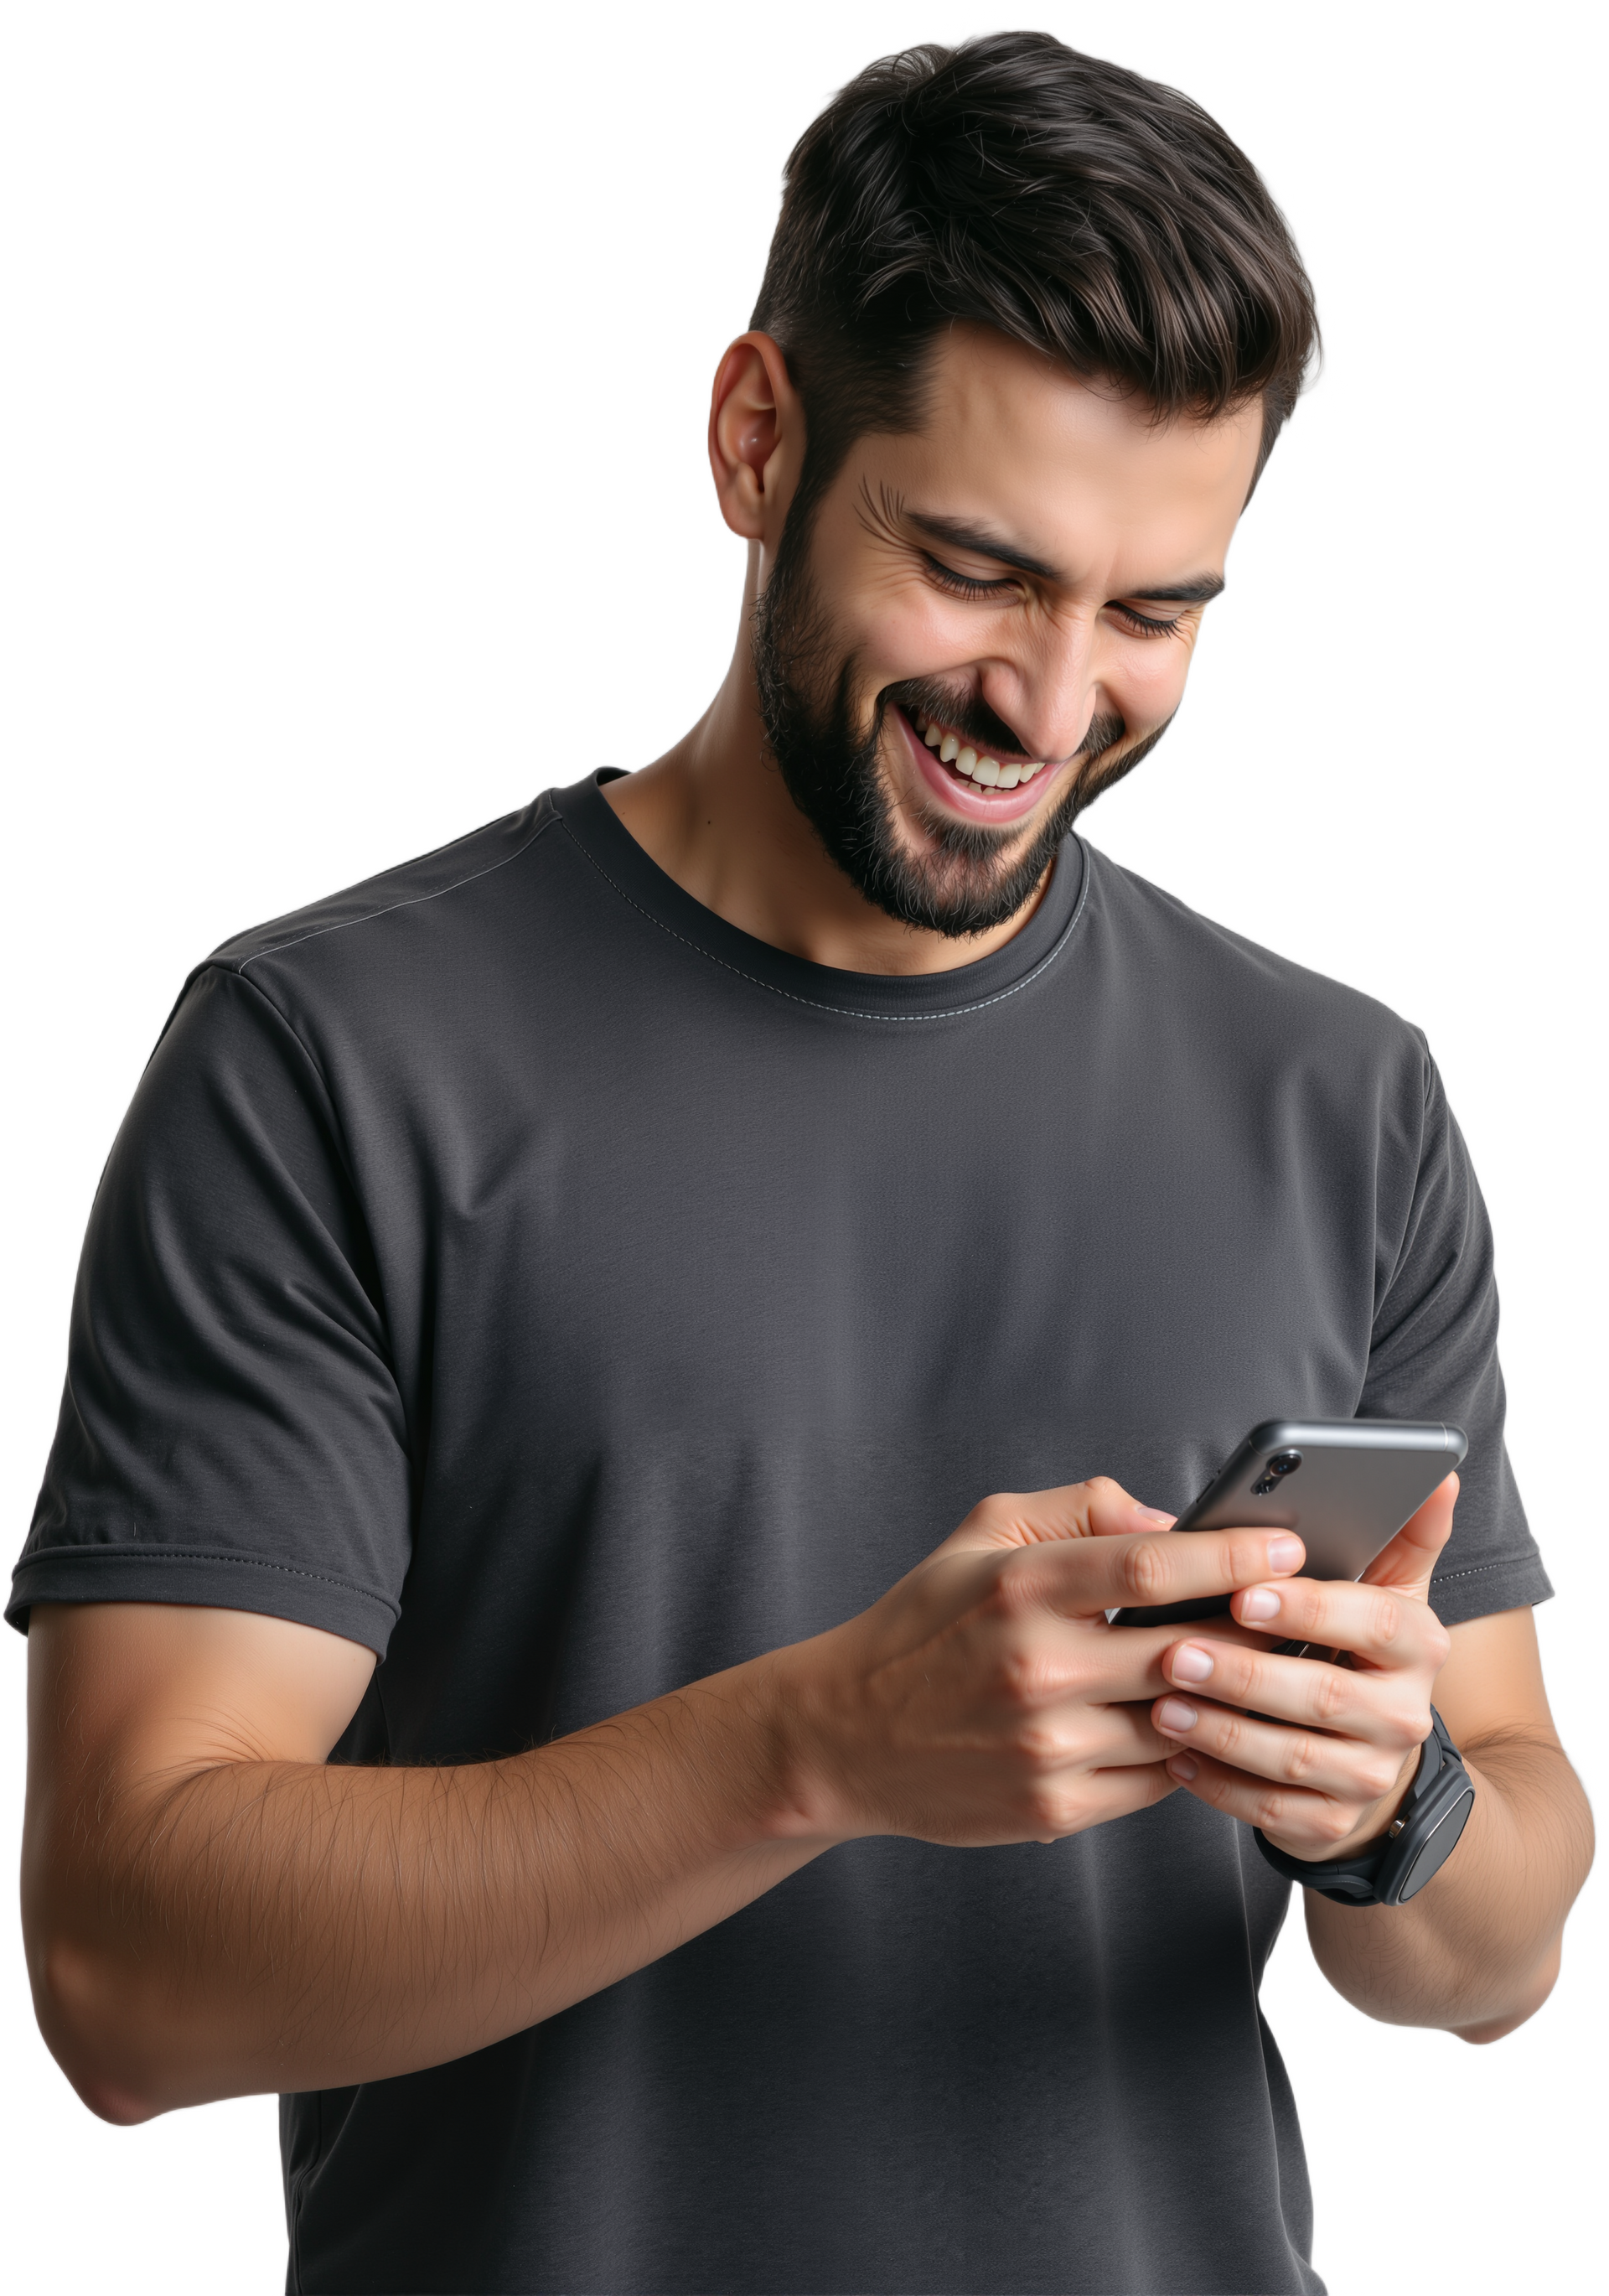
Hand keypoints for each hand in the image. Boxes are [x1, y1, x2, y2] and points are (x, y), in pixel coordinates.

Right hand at [767, 1477, 1309, 1849]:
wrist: (845, 1736)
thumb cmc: (921, 1626)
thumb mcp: (981, 1536)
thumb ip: (1080, 1510)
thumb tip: (1171, 1523)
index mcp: (1021, 1587)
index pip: (1151, 1565)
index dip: (1232, 1554)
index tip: (1287, 1546)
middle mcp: (1037, 1667)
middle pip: (1187, 1650)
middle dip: (1255, 1632)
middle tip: (1300, 1615)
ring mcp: (1048, 1746)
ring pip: (1182, 1723)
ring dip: (1228, 1701)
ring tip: (1261, 1675)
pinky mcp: (1055, 1808)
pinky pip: (1155, 1780)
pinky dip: (1183, 1751)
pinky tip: (1193, 1725)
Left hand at [1150, 1475, 1457, 1861]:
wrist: (1371, 1754)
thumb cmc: (1354, 1646)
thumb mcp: (1386, 1586)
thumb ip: (1406, 1530)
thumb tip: (1439, 1474)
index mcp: (1418, 1643)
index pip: (1373, 1621)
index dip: (1309, 1608)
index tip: (1244, 1591)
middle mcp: (1405, 1714)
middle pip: (1323, 1694)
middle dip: (1244, 1673)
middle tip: (1174, 1650)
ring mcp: (1370, 1775)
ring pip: (1292, 1757)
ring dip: (1222, 1730)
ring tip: (1161, 1702)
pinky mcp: (1331, 1822)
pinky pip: (1272, 1810)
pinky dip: (1221, 1786)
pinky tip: (1175, 1756)